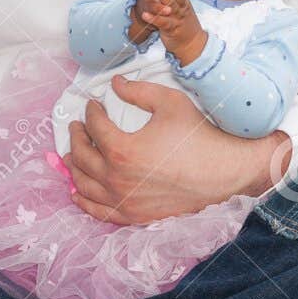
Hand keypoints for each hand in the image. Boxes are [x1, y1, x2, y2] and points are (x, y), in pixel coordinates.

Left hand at [65, 75, 283, 222]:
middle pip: (82, 156)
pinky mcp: (135, 215)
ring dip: (74, 167)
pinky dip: (84, 201)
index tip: (93, 105)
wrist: (225, 171)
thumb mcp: (170, 102)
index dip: (90, 112)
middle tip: (77, 126)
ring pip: (84, 185)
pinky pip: (99, 211)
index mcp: (122, 150)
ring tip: (72, 154)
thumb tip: (115, 83)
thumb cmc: (200, 136)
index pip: (95, 127)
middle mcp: (117, 179)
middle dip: (76, 137)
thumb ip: (138, 90)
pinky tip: (77, 192)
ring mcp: (125, 200)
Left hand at [133, 0, 206, 62]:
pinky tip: (146, 14)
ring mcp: (177, 19)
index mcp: (183, 1)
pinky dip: (154, 19)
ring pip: (170, 6)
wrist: (192, 45)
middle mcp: (182, 8)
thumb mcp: (183, 2)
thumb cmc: (184, 22)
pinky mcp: (171, 30)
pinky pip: (163, 23)